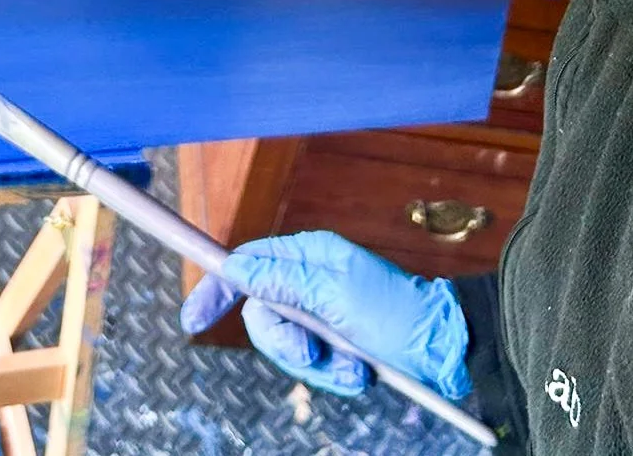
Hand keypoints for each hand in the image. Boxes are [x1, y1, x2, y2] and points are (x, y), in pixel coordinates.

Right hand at [179, 230, 471, 400]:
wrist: (441, 349)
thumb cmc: (393, 311)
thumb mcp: (334, 293)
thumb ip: (282, 280)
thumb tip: (235, 267)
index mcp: (309, 255)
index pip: (246, 264)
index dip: (216, 288)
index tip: (192, 320)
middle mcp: (309, 282)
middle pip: (262, 316)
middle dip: (286, 344)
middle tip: (315, 352)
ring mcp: (322, 315)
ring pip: (286, 347)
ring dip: (318, 366)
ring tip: (352, 368)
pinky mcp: (337, 344)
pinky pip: (313, 367)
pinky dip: (335, 376)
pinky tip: (360, 374)